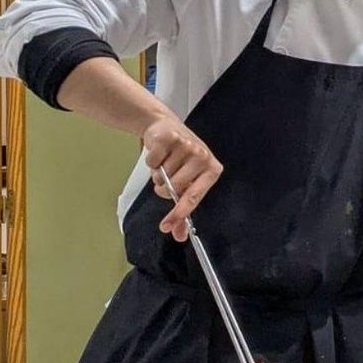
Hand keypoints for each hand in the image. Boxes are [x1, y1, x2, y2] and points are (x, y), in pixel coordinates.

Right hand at [143, 115, 222, 241]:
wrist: (166, 128)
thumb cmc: (180, 159)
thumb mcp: (186, 182)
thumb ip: (182, 208)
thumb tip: (178, 234)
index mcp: (212, 171)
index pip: (194, 197)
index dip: (179, 213)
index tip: (166, 226)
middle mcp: (203, 157)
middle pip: (172, 188)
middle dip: (163, 187)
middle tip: (167, 175)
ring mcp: (188, 146)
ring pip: (161, 176)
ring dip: (157, 173)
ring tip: (165, 161)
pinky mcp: (170, 138)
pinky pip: (152, 162)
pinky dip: (150, 161)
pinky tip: (159, 152)